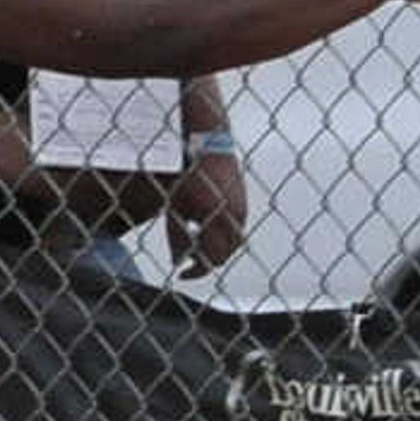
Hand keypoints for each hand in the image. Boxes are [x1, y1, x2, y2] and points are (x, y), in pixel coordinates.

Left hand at [166, 144, 249, 276]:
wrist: (210, 146)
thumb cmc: (187, 173)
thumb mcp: (175, 206)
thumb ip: (177, 237)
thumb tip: (176, 263)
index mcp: (214, 216)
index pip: (211, 257)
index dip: (195, 271)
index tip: (180, 274)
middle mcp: (233, 215)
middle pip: (225, 254)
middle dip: (206, 262)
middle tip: (187, 262)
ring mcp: (242, 209)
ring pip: (234, 244)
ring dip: (216, 250)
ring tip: (194, 245)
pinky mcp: (244, 204)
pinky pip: (236, 229)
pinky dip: (222, 236)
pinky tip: (203, 228)